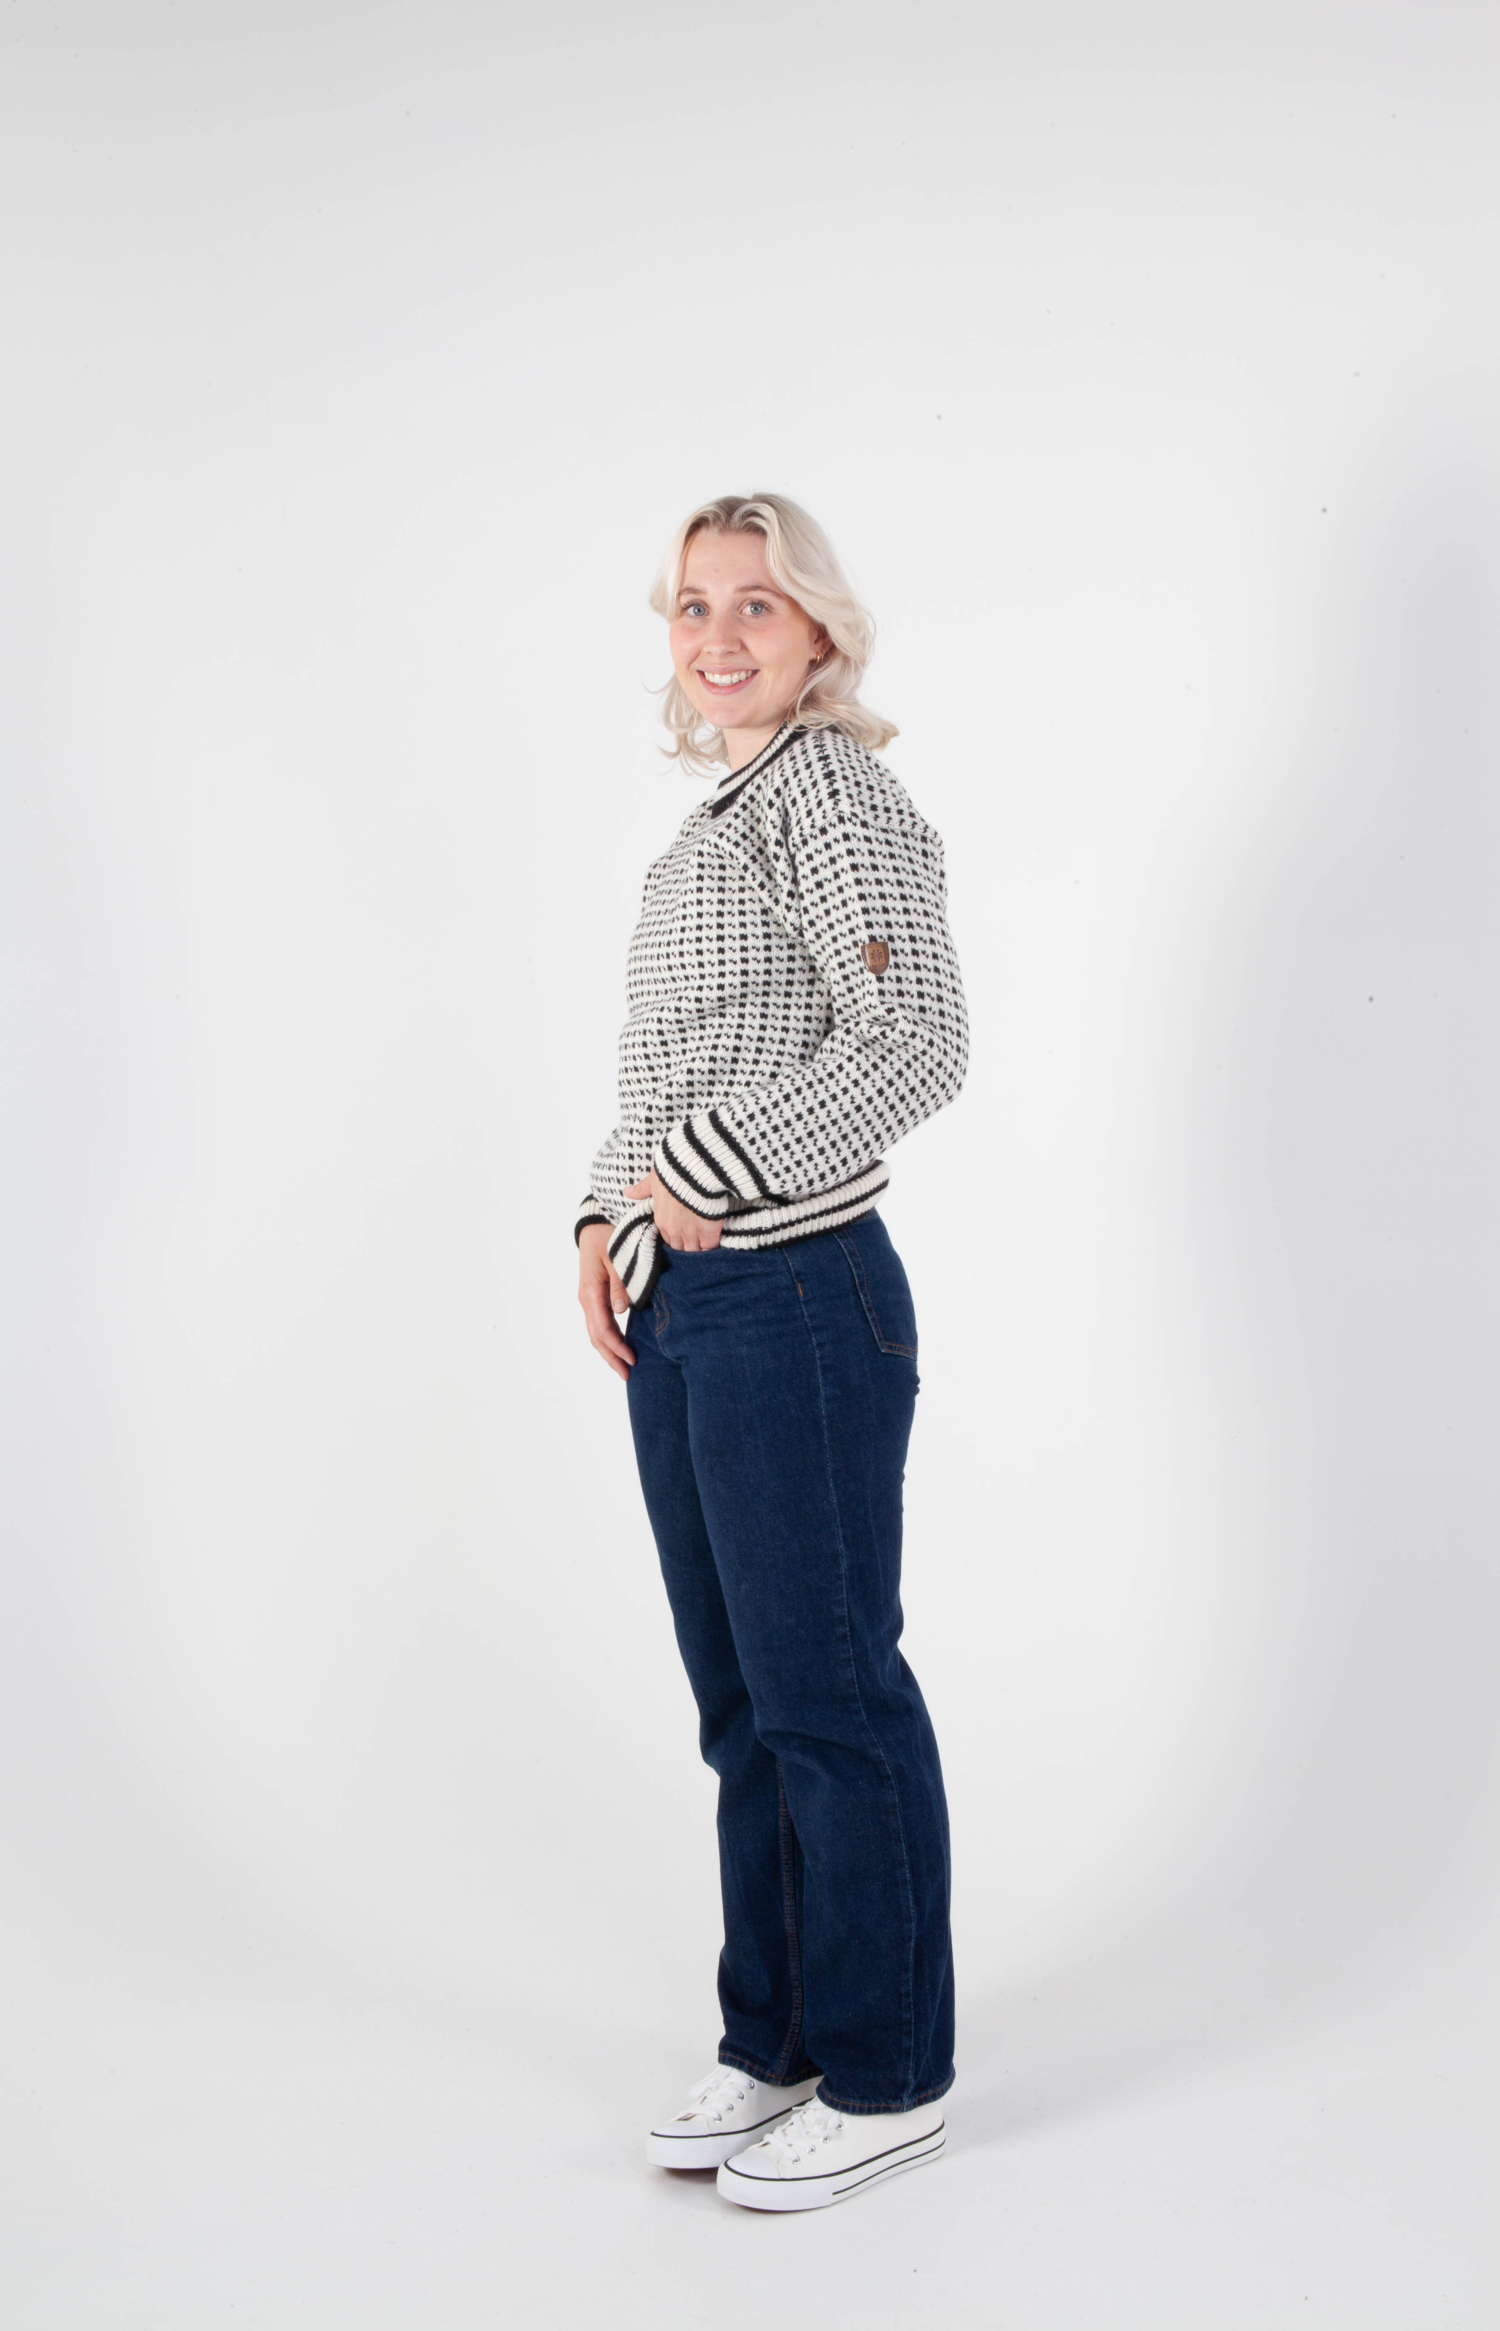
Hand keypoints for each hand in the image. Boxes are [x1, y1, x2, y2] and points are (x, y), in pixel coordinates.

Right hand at [578, 1222, 634, 1379]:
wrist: (595, 1224)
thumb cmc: (608, 1236)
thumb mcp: (617, 1256)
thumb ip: (619, 1283)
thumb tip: (620, 1310)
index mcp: (591, 1292)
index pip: (603, 1329)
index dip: (617, 1348)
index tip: (632, 1360)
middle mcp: (586, 1299)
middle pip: (596, 1337)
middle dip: (611, 1358)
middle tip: (627, 1375)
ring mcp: (588, 1298)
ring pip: (595, 1333)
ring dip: (608, 1351)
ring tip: (623, 1367)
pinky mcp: (593, 1296)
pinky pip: (598, 1323)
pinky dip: (607, 1339)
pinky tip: (618, 1346)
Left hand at [624, 1172, 722, 1252]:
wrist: (693, 1170)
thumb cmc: (671, 1173)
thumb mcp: (653, 1180)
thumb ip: (642, 1189)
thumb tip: (626, 1192)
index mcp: (661, 1221)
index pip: (668, 1240)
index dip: (676, 1238)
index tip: (683, 1234)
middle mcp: (674, 1231)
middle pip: (680, 1249)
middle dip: (687, 1247)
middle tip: (696, 1241)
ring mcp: (692, 1233)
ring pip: (694, 1251)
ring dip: (699, 1248)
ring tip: (706, 1243)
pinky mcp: (709, 1232)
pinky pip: (710, 1246)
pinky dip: (712, 1246)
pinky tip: (716, 1241)